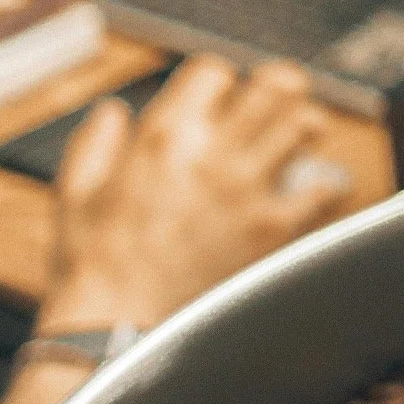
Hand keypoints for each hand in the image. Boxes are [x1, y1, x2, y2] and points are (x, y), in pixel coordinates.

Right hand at [38, 54, 350, 338]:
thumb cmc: (94, 266)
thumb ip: (97, 140)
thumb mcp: (76, 191)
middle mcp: (211, 153)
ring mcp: (247, 189)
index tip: (222, 98)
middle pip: (275, 85)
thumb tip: (114, 111)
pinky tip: (318, 189)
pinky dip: (328, 184)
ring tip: (304, 135)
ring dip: (306, 125)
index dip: (222, 80)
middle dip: (281, 86)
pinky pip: (322, 189)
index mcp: (164, 136)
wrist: (117, 332)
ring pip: (303, 125)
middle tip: (282, 99)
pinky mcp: (272, 230)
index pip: (215, 71)